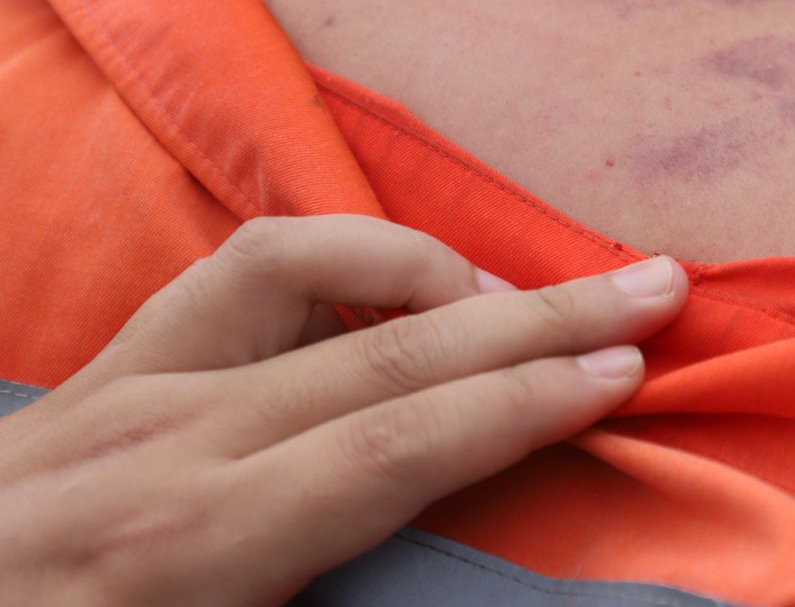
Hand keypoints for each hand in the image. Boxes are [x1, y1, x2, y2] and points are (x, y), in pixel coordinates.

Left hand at [0, 215, 686, 606]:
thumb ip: (327, 604)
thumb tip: (445, 564)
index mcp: (188, 546)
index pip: (395, 446)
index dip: (522, 403)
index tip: (621, 374)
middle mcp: (169, 441)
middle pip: (392, 351)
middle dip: (539, 318)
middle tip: (652, 288)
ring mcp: (132, 383)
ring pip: (320, 276)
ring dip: (449, 268)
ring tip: (532, 296)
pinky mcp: (113, 359)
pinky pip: (244, 264)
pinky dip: (346, 252)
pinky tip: (402, 280)